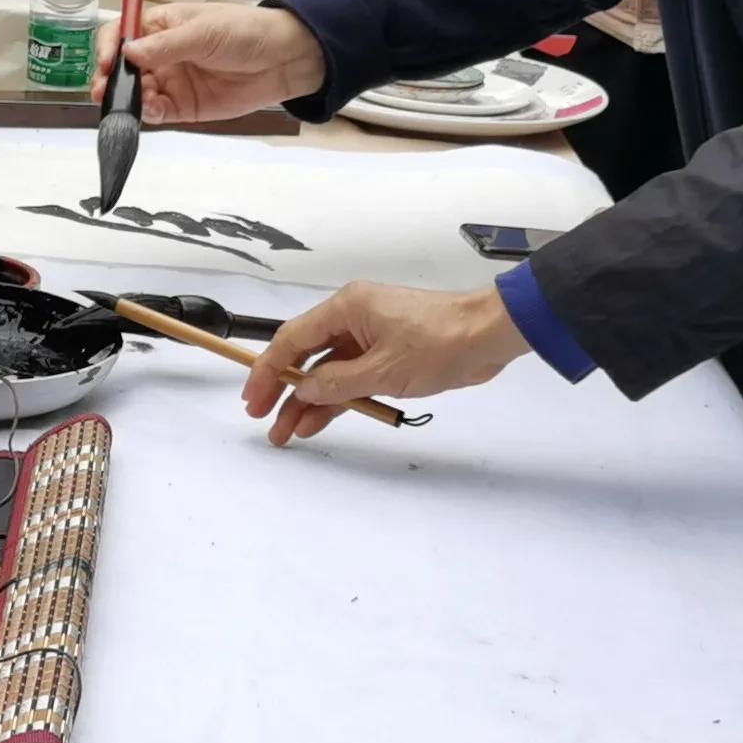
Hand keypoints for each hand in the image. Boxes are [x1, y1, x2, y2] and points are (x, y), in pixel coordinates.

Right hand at [96, 0, 323, 123]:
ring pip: (135, 93)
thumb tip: (127, 53)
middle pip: (120, 68)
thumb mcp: (203, 31)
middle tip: (104, 90)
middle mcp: (159, 54)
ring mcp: (170, 82)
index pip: (120, 33)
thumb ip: (165, 46)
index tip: (105, 61)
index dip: (107, 46)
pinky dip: (147, 113)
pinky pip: (156, 113)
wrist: (283, 59)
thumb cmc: (243, 31)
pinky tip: (151, 109)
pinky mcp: (183, 107)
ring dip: (126, 99)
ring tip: (130, 102)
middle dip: (109, 79)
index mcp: (160, 26)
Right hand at [242, 282, 532, 445]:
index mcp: (346, 308)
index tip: (253, 400)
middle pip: (306, 357)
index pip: (293, 340)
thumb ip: (338, 384)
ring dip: (310, 401)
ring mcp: (370, 337)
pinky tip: (319, 422)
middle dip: (285, 391)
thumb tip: (304, 391)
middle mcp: (352, 318)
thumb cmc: (440, 341)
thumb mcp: (384, 369)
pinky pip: (352, 378)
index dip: (268, 371)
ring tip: (289, 434)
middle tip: (265, 422)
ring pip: (328, 372)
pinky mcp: (387, 355)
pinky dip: (338, 399)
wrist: (489, 336)